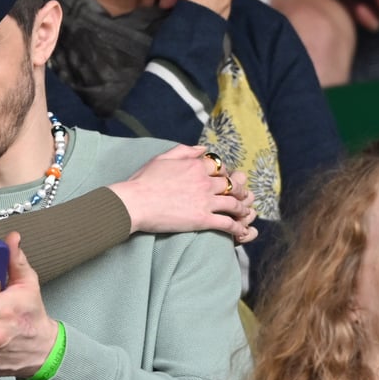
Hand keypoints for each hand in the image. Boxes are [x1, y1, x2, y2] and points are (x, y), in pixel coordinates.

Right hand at [107, 145, 256, 241]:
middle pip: (232, 184)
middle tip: (241, 196)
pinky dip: (237, 227)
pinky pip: (227, 223)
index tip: (225, 179)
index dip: (226, 173)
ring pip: (234, 203)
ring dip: (242, 209)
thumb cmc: (143, 181)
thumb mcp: (162, 158)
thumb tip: (203, 148)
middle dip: (239, 190)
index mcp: (195, 166)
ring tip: (244, 213)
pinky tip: (241, 230)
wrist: (134, 203)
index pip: (220, 167)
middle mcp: (204, 181)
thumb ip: (185, 150)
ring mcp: (205, 201)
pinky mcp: (203, 219)